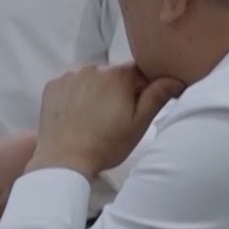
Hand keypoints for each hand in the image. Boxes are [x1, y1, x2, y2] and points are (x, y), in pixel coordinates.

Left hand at [30, 64, 183, 177]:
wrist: (64, 161)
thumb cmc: (106, 145)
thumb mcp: (138, 124)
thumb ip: (157, 96)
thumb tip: (175, 79)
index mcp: (117, 75)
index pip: (139, 71)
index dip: (142, 88)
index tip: (137, 106)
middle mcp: (93, 68)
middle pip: (114, 74)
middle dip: (118, 90)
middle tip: (115, 117)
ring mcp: (70, 75)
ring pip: (92, 78)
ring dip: (97, 91)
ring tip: (94, 118)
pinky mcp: (53, 86)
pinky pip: (71, 84)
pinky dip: (76, 94)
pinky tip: (77, 115)